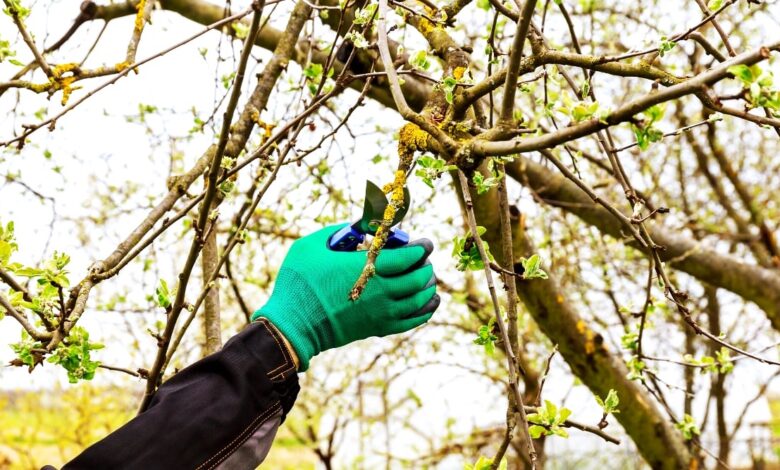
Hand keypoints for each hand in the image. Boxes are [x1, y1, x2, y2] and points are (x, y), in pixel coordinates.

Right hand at [252, 224, 438, 370]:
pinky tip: (428, 304)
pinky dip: (424, 312)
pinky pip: (411, 321)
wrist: (292, 324)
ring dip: (428, 288)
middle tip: (424, 260)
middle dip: (426, 267)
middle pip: (418, 278)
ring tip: (428, 280)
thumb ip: (339, 230)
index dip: (421, 249)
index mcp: (366, 268)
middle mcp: (380, 291)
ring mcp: (380, 313)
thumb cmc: (298, 282)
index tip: (425, 243)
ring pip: (419, 301)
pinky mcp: (376, 329)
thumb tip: (360, 224)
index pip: (408, 257)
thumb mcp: (312, 245)